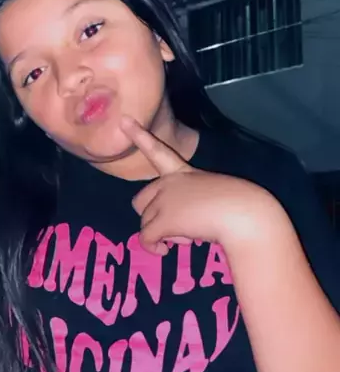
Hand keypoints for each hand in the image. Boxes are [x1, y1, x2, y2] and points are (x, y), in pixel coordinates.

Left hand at [119, 116, 278, 254]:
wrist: (246, 215)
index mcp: (184, 172)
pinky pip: (145, 238)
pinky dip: (154, 248)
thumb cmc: (240, 206)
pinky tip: (166, 250)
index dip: (140, 136)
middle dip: (151, 217)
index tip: (124, 120)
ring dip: (162, 234)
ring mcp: (164, 200)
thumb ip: (191, 204)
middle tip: (176, 227)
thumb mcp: (212, 195)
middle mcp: (169, 182)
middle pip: (140, 201)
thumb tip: (182, 231)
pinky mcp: (163, 220)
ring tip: (186, 236)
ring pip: (145, 223)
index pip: (158, 152)